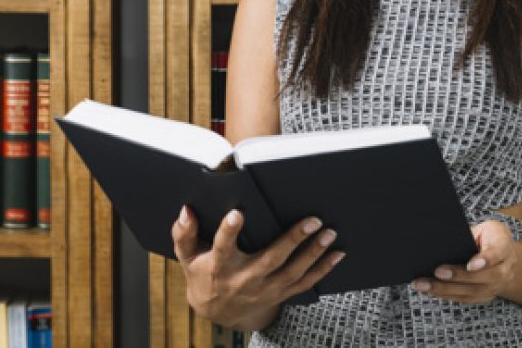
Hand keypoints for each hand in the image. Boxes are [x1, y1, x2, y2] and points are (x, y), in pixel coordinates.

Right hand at [171, 205, 344, 330]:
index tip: (237, 214)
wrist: (217, 312)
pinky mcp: (279, 294)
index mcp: (219, 266)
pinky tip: (337, 255)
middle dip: (292, 240)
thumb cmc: (202, 275)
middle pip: (270, 259)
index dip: (229, 232)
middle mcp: (244, 279)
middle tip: (311, 221)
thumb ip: (184, 234)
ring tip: (329, 234)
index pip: (222, 248)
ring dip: (313, 253)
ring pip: (292, 272)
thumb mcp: (187, 256)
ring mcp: (264, 289)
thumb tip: (186, 211)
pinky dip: (322, 270)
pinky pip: (304, 284)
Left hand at [411, 220, 516, 304]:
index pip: (496, 254)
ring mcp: (496, 286)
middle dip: (458, 276)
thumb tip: (441, 239)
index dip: (485, 260)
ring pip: (472, 291)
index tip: (470, 265)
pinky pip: (466, 298)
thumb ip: (469, 234)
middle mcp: (504, 270)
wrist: (505, 256)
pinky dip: (446, 295)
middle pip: (483, 277)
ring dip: (445, 289)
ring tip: (423, 285)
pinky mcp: (485, 295)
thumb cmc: (489, 236)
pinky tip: (430, 290)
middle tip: (437, 272)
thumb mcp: (485, 228)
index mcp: (504, 247)